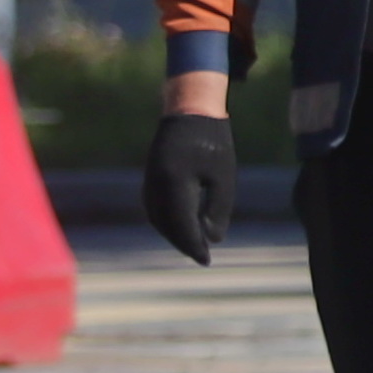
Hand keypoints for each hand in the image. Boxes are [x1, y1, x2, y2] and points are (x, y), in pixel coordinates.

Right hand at [140, 112, 235, 265]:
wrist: (189, 112)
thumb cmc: (213, 144)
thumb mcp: (224, 178)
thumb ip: (218, 210)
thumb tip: (212, 239)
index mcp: (175, 183)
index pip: (182, 225)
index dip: (194, 245)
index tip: (206, 261)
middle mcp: (156, 184)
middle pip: (167, 225)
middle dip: (183, 243)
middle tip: (201, 257)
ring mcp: (149, 180)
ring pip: (158, 218)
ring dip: (173, 234)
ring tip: (192, 245)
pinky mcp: (149, 177)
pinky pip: (154, 207)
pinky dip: (166, 221)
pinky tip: (181, 227)